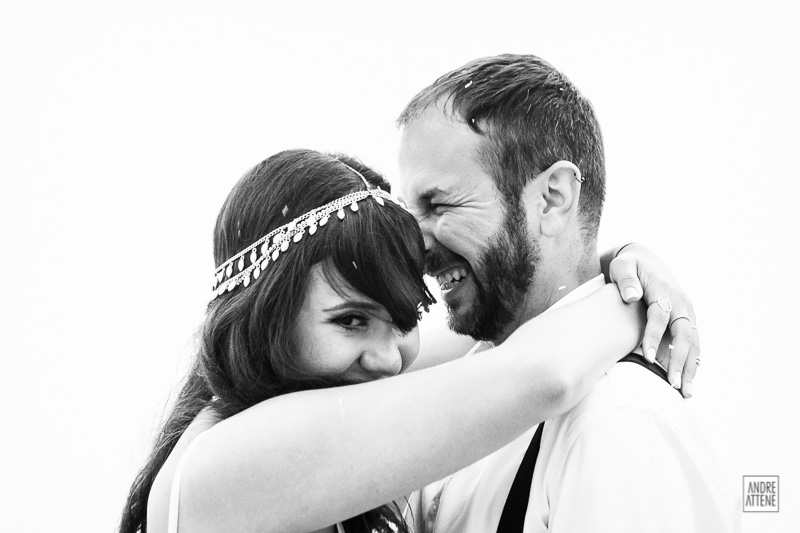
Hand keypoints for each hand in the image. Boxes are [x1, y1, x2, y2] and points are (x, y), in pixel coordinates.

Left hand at [608, 244, 699, 397]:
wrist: (644, 259)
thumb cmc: (628, 265)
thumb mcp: (622, 265)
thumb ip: (625, 279)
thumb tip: (630, 296)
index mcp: (664, 290)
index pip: (660, 317)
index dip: (655, 338)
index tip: (648, 358)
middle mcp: (680, 302)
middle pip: (684, 334)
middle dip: (680, 361)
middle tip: (673, 385)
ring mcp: (686, 312)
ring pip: (693, 342)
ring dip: (691, 368)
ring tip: (686, 393)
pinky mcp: (686, 319)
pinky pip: (693, 343)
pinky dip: (692, 362)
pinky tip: (688, 382)